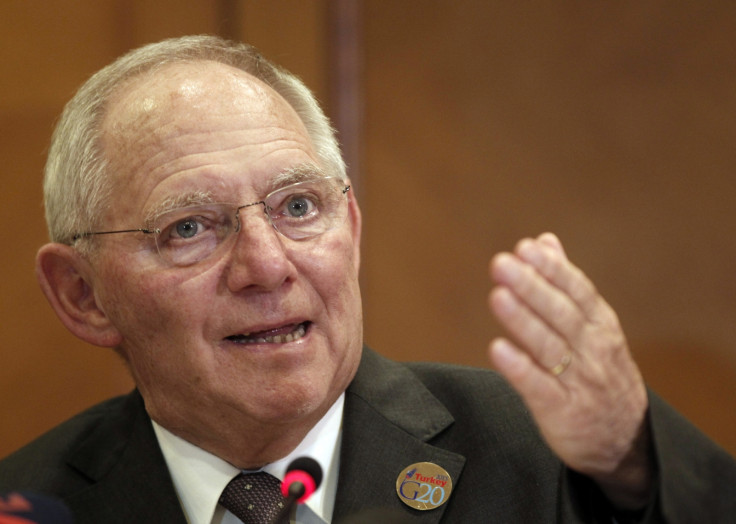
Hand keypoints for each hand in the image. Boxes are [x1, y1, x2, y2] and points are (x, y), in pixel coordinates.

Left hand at [488, 233, 652, 508]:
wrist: (625, 440)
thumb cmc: (602, 373)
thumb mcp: (594, 326)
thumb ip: (566, 283)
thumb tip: (544, 240)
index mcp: (600, 325)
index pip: (577, 291)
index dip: (552, 269)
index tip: (525, 248)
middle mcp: (593, 350)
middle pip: (560, 314)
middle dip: (531, 287)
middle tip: (502, 264)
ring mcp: (580, 381)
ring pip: (549, 347)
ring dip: (523, 321)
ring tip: (498, 296)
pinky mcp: (563, 412)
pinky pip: (539, 388)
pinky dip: (520, 369)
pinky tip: (498, 350)